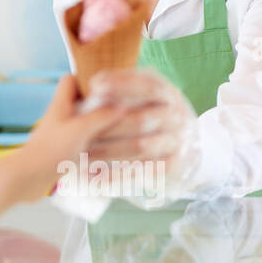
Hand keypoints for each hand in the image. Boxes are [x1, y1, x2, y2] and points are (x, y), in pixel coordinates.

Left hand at [9, 74, 126, 199]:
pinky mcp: (62, 152)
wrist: (28, 179)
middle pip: (81, 102)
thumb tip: (122, 105)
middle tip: (118, 110)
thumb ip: (101, 116)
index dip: (88, 78)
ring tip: (118, 132)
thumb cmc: (50, 151)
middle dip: (100, 106)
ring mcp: (61, 135)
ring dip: (100, 128)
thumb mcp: (80, 129)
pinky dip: (95, 146)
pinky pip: (83, 143)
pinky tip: (107, 153)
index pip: (71, 80)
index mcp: (61, 104)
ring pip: (84, 124)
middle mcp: (60, 117)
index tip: (108, 86)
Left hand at [84, 68, 196, 190]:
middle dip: (108, 125)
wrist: (181, 144)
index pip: (147, 85)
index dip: (122, 84)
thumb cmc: (149, 113)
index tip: (94, 86)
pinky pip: (142, 171)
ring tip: (81, 156)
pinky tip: (97, 178)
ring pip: (140, 147)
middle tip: (80, 129)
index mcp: (166, 92)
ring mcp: (176, 140)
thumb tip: (88, 84)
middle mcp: (175, 115)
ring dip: (109, 152)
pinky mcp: (172, 164)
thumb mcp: (142, 95)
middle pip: (141, 120)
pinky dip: (119, 175)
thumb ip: (121, 89)